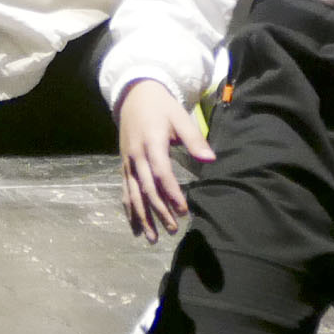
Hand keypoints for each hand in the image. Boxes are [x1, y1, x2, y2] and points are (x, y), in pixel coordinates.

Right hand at [117, 78, 212, 241]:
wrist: (134, 95)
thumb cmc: (162, 107)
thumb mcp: (180, 117)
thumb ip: (194, 139)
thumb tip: (210, 160)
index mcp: (151, 142)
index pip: (161, 173)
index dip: (172, 193)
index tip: (183, 211)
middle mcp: (136, 156)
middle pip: (147, 189)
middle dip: (159, 211)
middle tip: (173, 230)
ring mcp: (127, 162)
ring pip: (133, 194)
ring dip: (142, 218)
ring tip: (152, 239)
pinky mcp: (124, 166)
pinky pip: (125, 191)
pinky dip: (130, 211)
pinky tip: (136, 228)